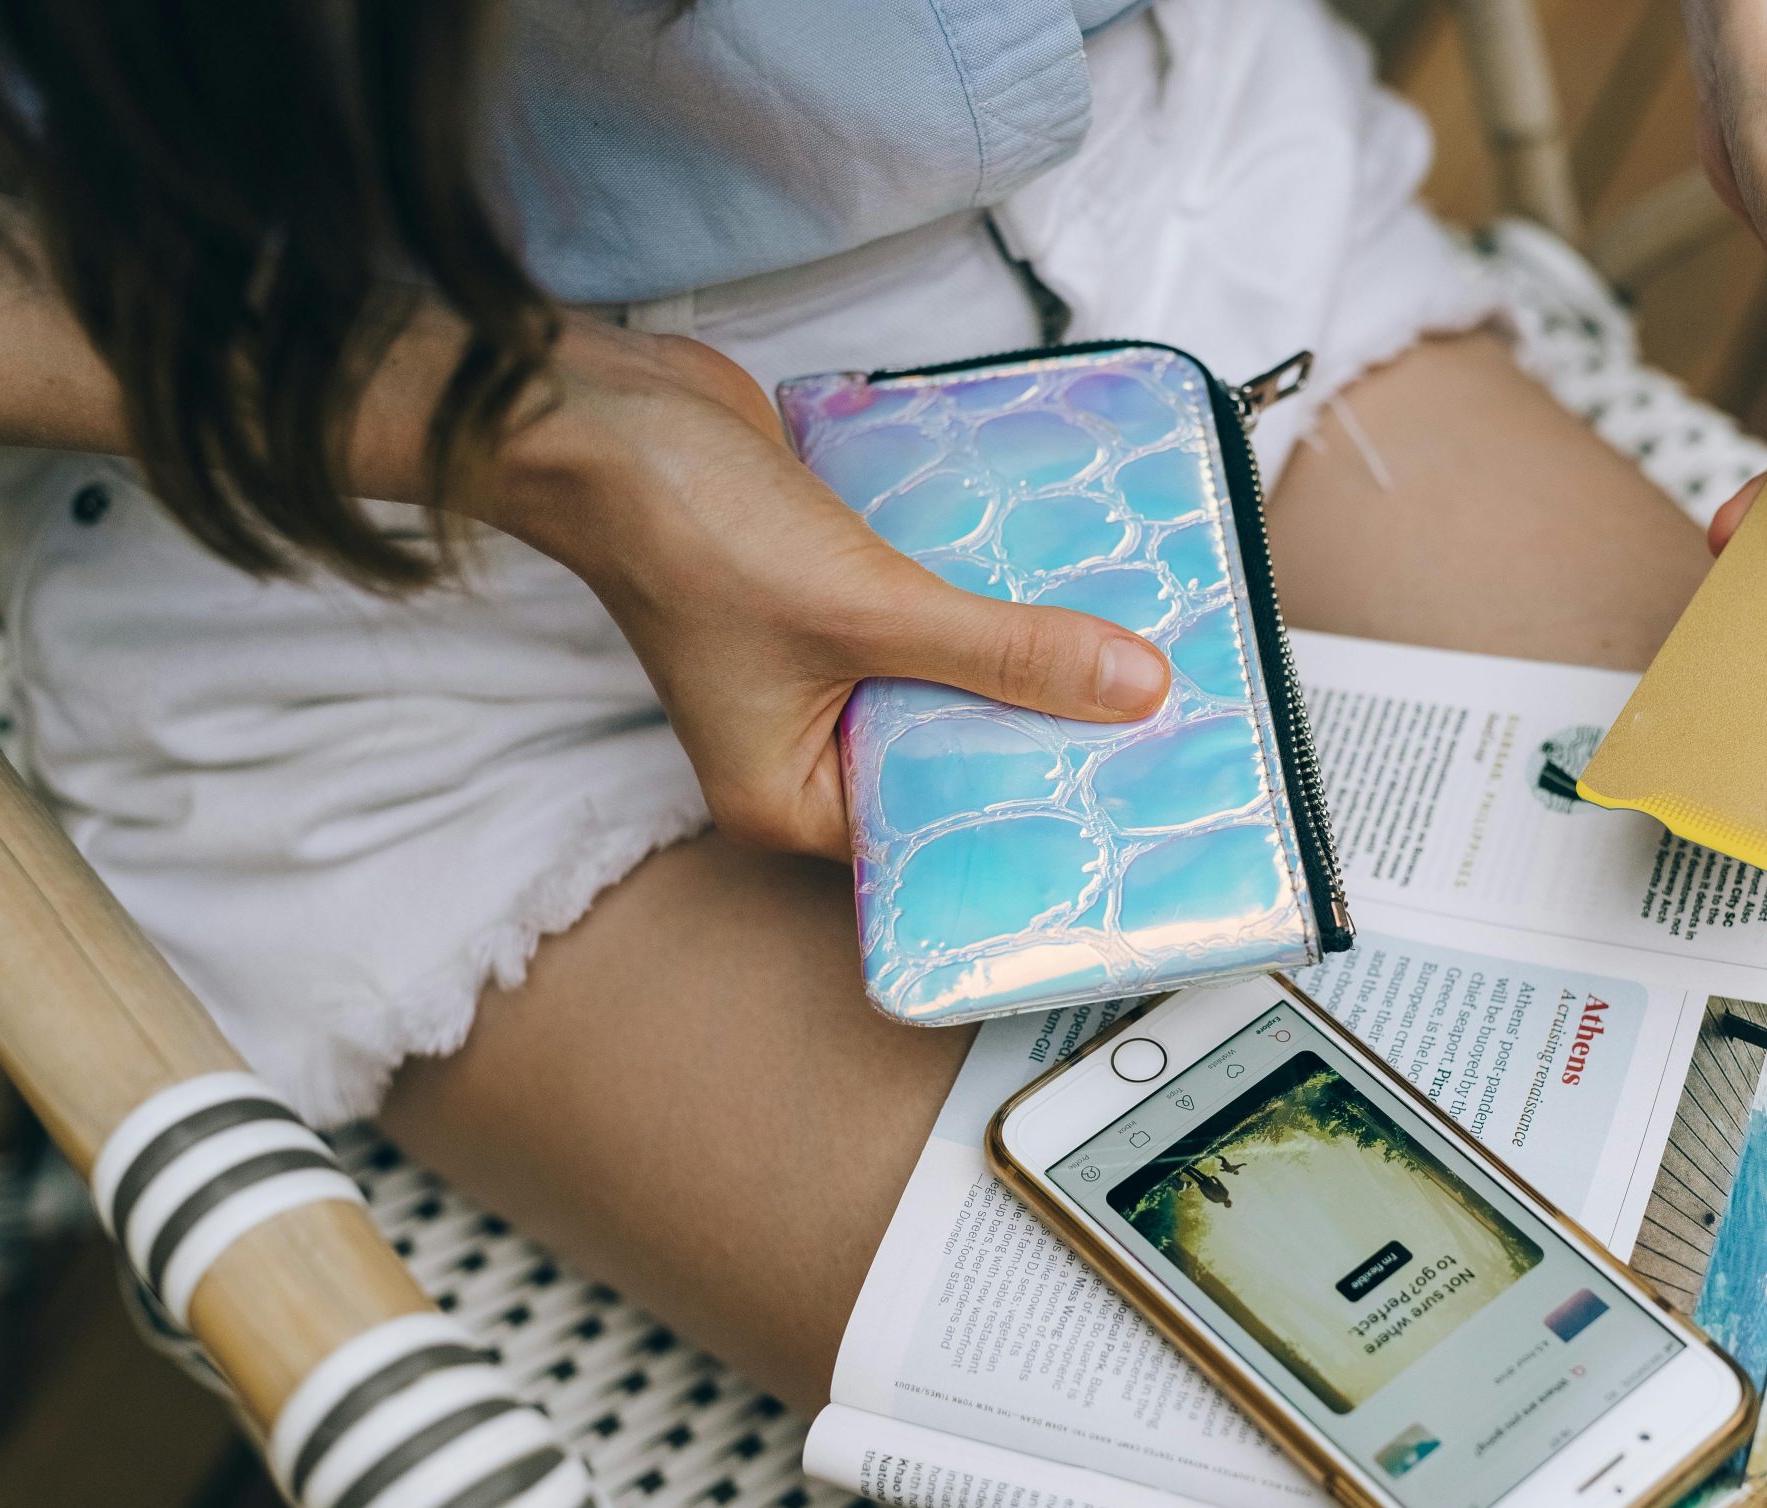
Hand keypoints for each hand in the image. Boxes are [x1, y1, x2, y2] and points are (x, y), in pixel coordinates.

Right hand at [478, 321, 1168, 856]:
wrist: (606, 411)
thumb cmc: (692, 530)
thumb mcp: (871, 607)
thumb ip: (1006, 652)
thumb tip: (1134, 689)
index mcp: (790, 797)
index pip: (934, 838)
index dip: (1029, 820)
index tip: (1130, 807)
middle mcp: (803, 746)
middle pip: (952, 756)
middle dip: (1042, 733)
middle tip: (1159, 730)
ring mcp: (818, 668)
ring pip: (949, 680)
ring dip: (1022, 660)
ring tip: (1139, 660)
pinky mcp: (835, 594)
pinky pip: (932, 615)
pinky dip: (985, 600)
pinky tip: (1068, 585)